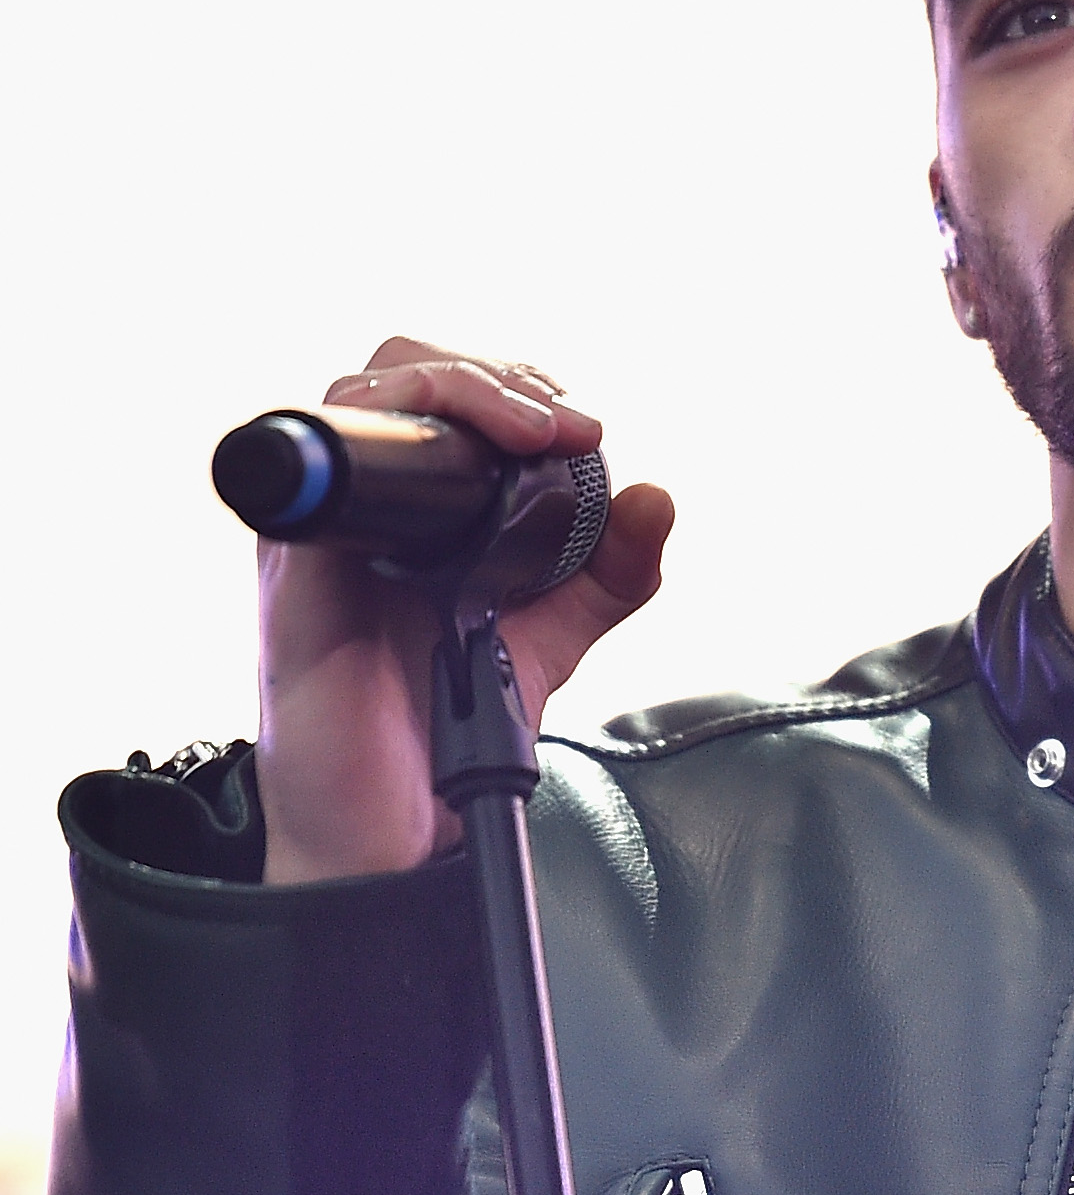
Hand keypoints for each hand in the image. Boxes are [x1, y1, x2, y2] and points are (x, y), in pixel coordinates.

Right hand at [255, 338, 674, 883]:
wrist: (391, 826)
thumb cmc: (444, 725)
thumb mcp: (551, 635)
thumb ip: (609, 572)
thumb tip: (657, 495)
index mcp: (412, 505)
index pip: (442, 389)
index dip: (508, 381)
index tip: (582, 426)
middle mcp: (359, 504)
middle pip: (397, 369)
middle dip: (489, 376)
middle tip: (560, 427)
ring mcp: (320, 531)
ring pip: (356, 399)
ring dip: (451, 389)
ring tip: (530, 433)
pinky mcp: (295, 570)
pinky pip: (320, 476)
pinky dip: (386, 445)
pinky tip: (457, 472)